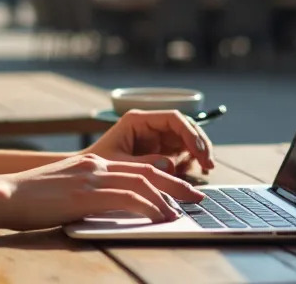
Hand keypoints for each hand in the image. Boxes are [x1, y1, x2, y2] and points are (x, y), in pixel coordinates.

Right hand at [0, 154, 203, 231]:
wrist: (6, 194)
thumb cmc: (30, 199)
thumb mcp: (65, 191)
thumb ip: (88, 194)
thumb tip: (108, 207)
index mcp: (93, 164)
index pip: (137, 168)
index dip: (163, 178)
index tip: (180, 191)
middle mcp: (97, 166)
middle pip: (147, 172)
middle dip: (176, 185)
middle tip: (197, 197)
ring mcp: (93, 178)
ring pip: (142, 183)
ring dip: (167, 197)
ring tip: (184, 211)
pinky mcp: (87, 194)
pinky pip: (128, 198)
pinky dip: (148, 206)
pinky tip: (160, 216)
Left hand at [84, 109, 214, 176]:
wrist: (86, 177)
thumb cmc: (96, 166)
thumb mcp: (119, 164)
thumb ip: (144, 164)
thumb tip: (172, 164)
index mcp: (139, 120)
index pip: (173, 118)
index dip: (191, 133)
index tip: (200, 152)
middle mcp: (150, 126)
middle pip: (185, 127)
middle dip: (200, 144)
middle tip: (209, 164)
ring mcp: (156, 138)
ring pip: (187, 140)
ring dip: (199, 153)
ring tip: (204, 170)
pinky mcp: (159, 152)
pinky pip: (182, 153)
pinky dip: (190, 162)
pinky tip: (194, 173)